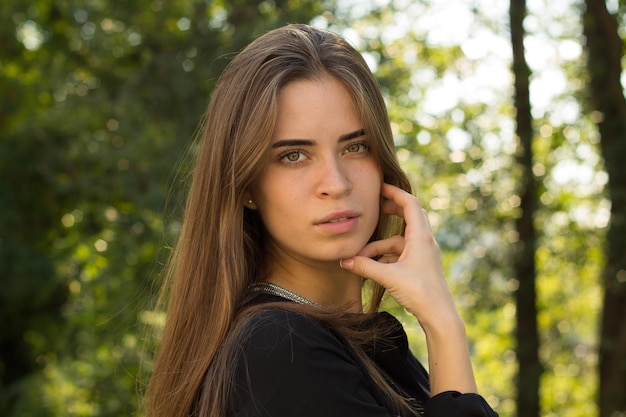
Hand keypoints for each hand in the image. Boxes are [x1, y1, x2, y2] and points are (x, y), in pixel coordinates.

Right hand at [340, 183, 477, 393]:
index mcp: (421, 237)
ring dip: (382, 244)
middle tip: (375, 207)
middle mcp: (425, 241)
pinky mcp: (422, 266)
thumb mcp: (388, 277)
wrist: (439, 315)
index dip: (394, 193)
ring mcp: (425, 254)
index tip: (380, 187)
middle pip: (409, 216)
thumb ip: (365, 267)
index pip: (410, 204)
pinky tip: (373, 266)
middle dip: (391, 211)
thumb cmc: (419, 292)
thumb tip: (344, 261)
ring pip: (401, 239)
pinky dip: (387, 256)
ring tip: (362, 255)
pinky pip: (402, 253)